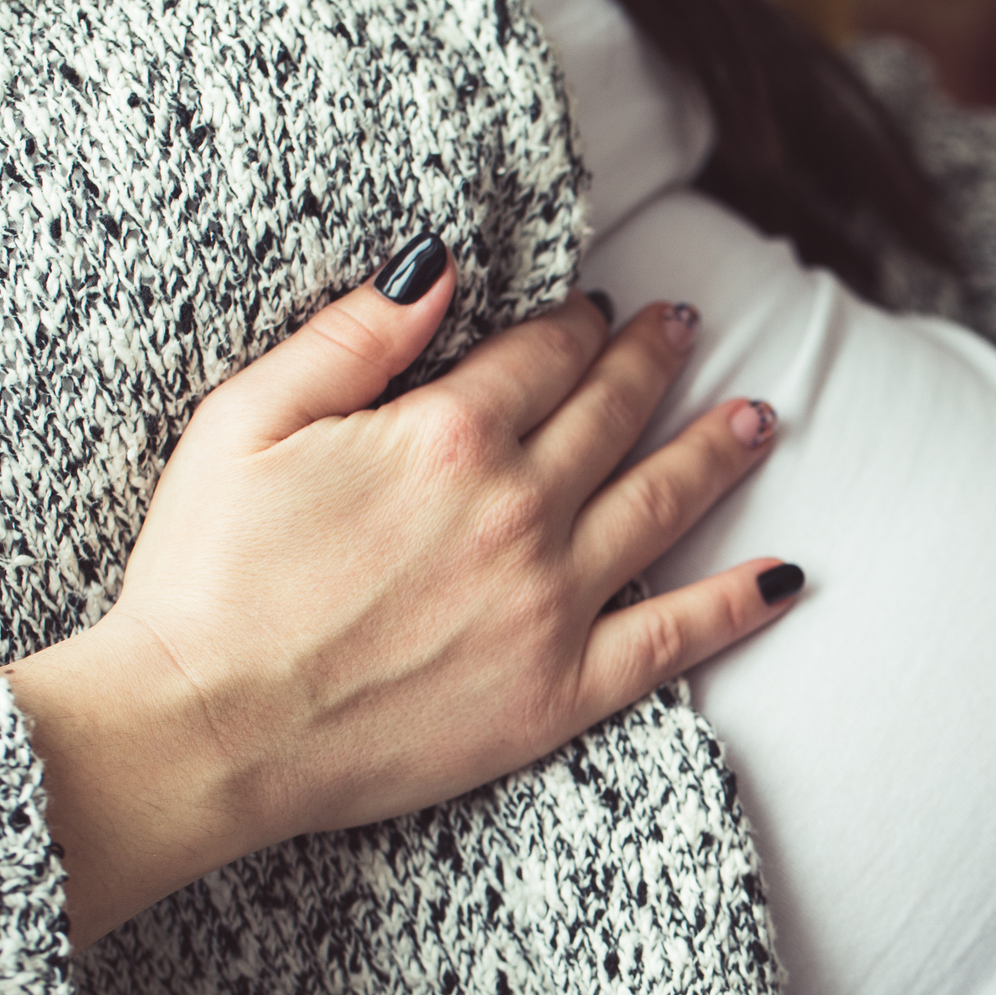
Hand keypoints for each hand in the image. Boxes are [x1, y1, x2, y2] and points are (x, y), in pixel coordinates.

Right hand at [2, 237, 797, 948]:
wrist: (209, 730)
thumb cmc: (208, 576)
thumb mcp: (246, 422)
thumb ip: (353, 337)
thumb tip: (440, 265)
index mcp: (447, 435)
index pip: (542, 356)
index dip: (574, 325)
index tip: (593, 311)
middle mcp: (519, 508)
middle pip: (612, 414)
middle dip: (652, 362)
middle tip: (685, 330)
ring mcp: (553, 600)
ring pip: (661, 502)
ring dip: (717, 453)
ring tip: (758, 418)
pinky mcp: (564, 689)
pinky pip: (675, 638)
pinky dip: (738, 604)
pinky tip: (787, 576)